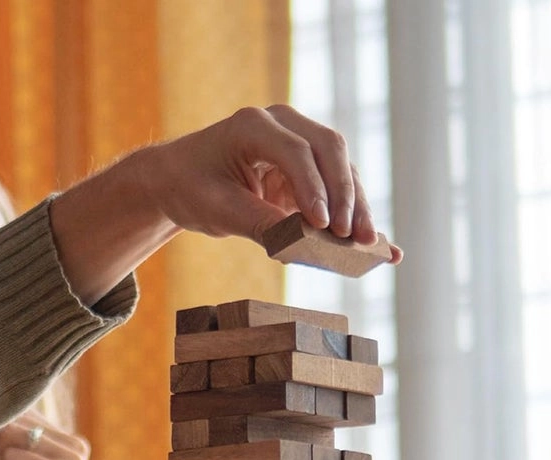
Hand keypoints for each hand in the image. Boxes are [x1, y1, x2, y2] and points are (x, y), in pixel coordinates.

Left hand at [138, 104, 402, 256]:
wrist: (177, 178)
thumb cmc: (191, 188)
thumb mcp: (218, 209)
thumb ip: (259, 222)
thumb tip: (303, 242)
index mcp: (253, 125)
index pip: (296, 152)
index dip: (314, 189)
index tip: (324, 226)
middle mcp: (282, 124)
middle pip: (330, 150)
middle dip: (346, 196)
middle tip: (354, 238)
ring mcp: (298, 140)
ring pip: (341, 166)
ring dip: (356, 205)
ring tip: (368, 244)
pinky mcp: (307, 165)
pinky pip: (337, 183)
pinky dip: (352, 209)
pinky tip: (374, 240)